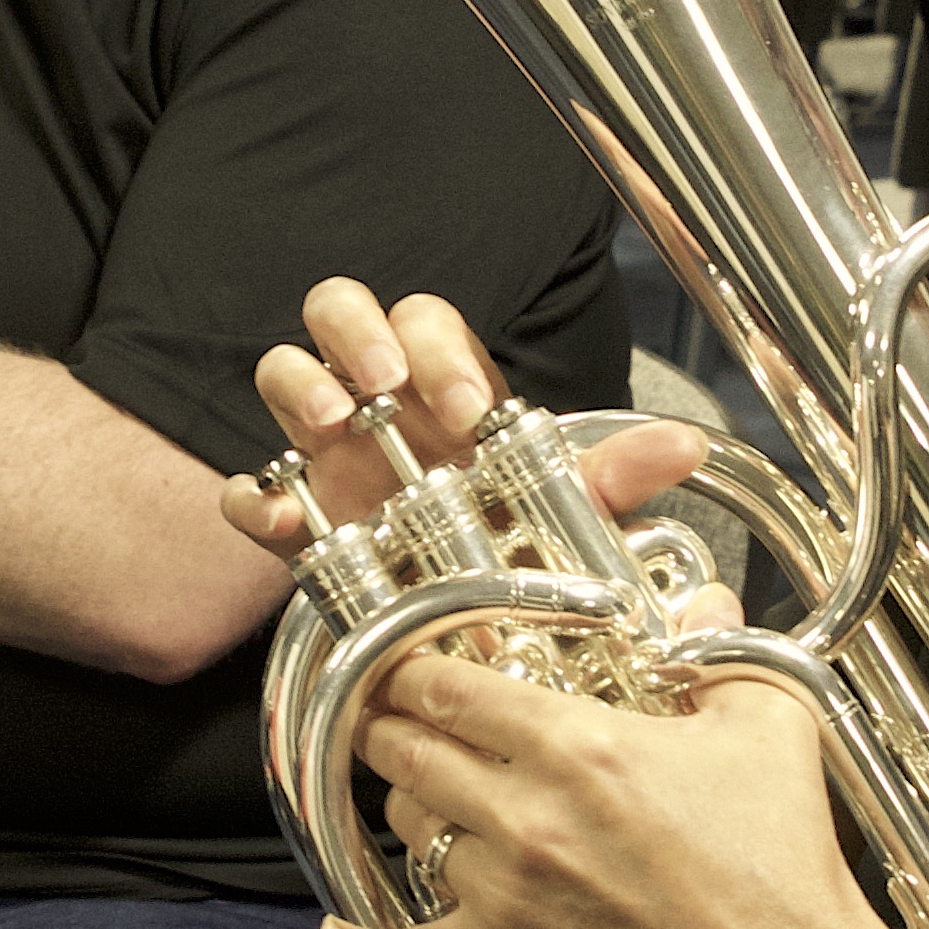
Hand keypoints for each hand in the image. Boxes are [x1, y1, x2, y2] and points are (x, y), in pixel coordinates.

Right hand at [229, 278, 701, 554]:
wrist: (457, 620)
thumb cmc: (506, 541)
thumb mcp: (564, 511)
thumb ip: (615, 476)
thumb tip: (684, 446)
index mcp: (439, 382)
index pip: (428, 320)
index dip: (440, 349)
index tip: (465, 410)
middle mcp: (375, 399)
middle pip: (339, 308)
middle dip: (357, 334)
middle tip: (383, 383)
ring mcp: (323, 449)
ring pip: (283, 370)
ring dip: (303, 387)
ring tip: (333, 427)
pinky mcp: (289, 510)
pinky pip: (244, 485)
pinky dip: (254, 496)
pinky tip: (287, 519)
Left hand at [245, 290, 928, 928]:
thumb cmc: (783, 864)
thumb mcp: (770, 723)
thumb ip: (723, 648)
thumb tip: (703, 602)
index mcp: (577, 745)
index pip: (443, 682)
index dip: (412, 662)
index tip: (413, 659)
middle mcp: (524, 815)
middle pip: (401, 747)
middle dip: (391, 723)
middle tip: (402, 716)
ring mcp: (504, 894)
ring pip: (400, 830)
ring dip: (403, 809)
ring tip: (427, 798)